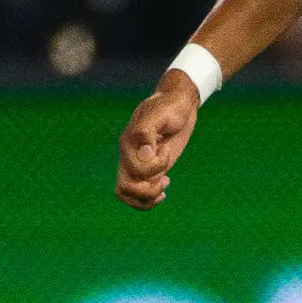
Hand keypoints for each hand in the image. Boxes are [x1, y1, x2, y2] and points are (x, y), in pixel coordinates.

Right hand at [115, 71, 202, 206]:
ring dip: (146, 198)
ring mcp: (136, 163)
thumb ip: (147, 132)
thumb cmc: (171, 105)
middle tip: (165, 179)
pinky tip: (162, 190)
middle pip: (123, 188)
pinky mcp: (147, 169)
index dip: (154, 165)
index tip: (164, 149)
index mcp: (129, 142)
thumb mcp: (161, 113)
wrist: (178, 102)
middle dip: (146, 191)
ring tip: (163, 184)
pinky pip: (136, 194)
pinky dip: (148, 200)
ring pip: (126, 194)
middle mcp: (129, 154)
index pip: (134, 169)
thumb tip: (144, 154)